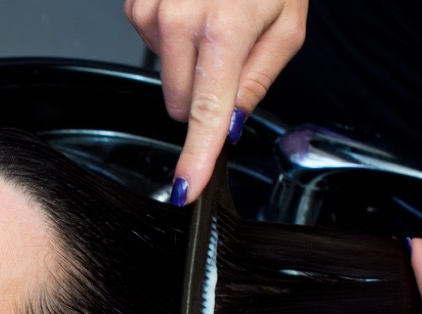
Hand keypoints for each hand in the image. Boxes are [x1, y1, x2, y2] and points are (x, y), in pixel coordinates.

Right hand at [124, 0, 307, 204]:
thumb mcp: (286, 25)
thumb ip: (257, 81)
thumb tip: (231, 123)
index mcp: (224, 29)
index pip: (205, 113)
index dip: (196, 156)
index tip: (186, 188)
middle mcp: (178, 20)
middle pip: (179, 104)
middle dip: (203, 95)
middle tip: (229, 54)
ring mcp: (150, 11)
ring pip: (164, 77)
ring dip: (188, 63)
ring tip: (212, 20)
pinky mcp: (135, 5)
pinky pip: (152, 48)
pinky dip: (172, 39)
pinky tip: (191, 12)